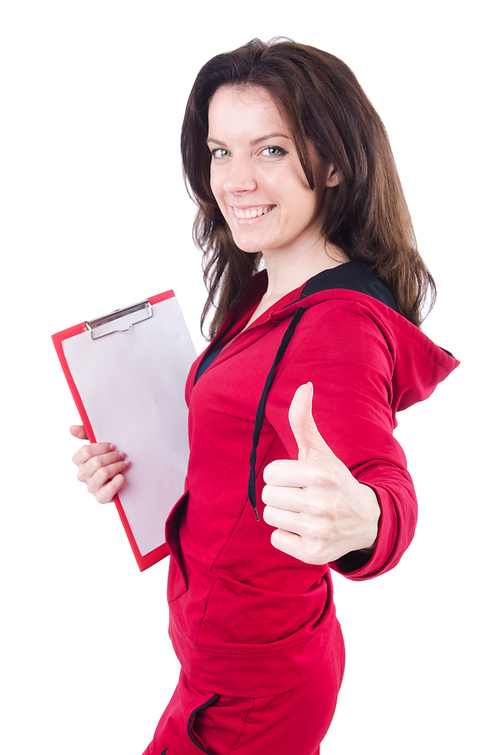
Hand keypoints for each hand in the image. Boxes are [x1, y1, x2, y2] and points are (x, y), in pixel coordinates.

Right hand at [70, 425, 129, 503]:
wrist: (126, 477)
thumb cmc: (110, 459)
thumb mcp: (100, 445)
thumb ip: (86, 434)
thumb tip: (72, 428)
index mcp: (80, 461)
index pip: (85, 452)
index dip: (101, 447)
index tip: (113, 446)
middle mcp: (83, 475)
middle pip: (95, 462)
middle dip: (112, 456)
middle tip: (122, 455)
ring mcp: (91, 487)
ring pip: (103, 473)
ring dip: (117, 466)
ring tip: (125, 464)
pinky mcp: (101, 498)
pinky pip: (108, 490)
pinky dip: (117, 482)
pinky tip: (122, 477)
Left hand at [262, 383, 379, 564]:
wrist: (366, 520)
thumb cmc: (333, 480)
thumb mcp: (320, 451)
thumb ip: (304, 421)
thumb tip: (304, 385)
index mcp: (322, 474)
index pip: (270, 474)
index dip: (282, 475)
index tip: (301, 478)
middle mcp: (323, 503)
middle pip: (268, 496)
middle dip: (282, 494)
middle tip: (304, 496)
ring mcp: (320, 530)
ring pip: (271, 517)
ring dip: (284, 515)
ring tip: (306, 512)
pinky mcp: (315, 554)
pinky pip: (277, 539)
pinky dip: (289, 536)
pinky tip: (308, 530)